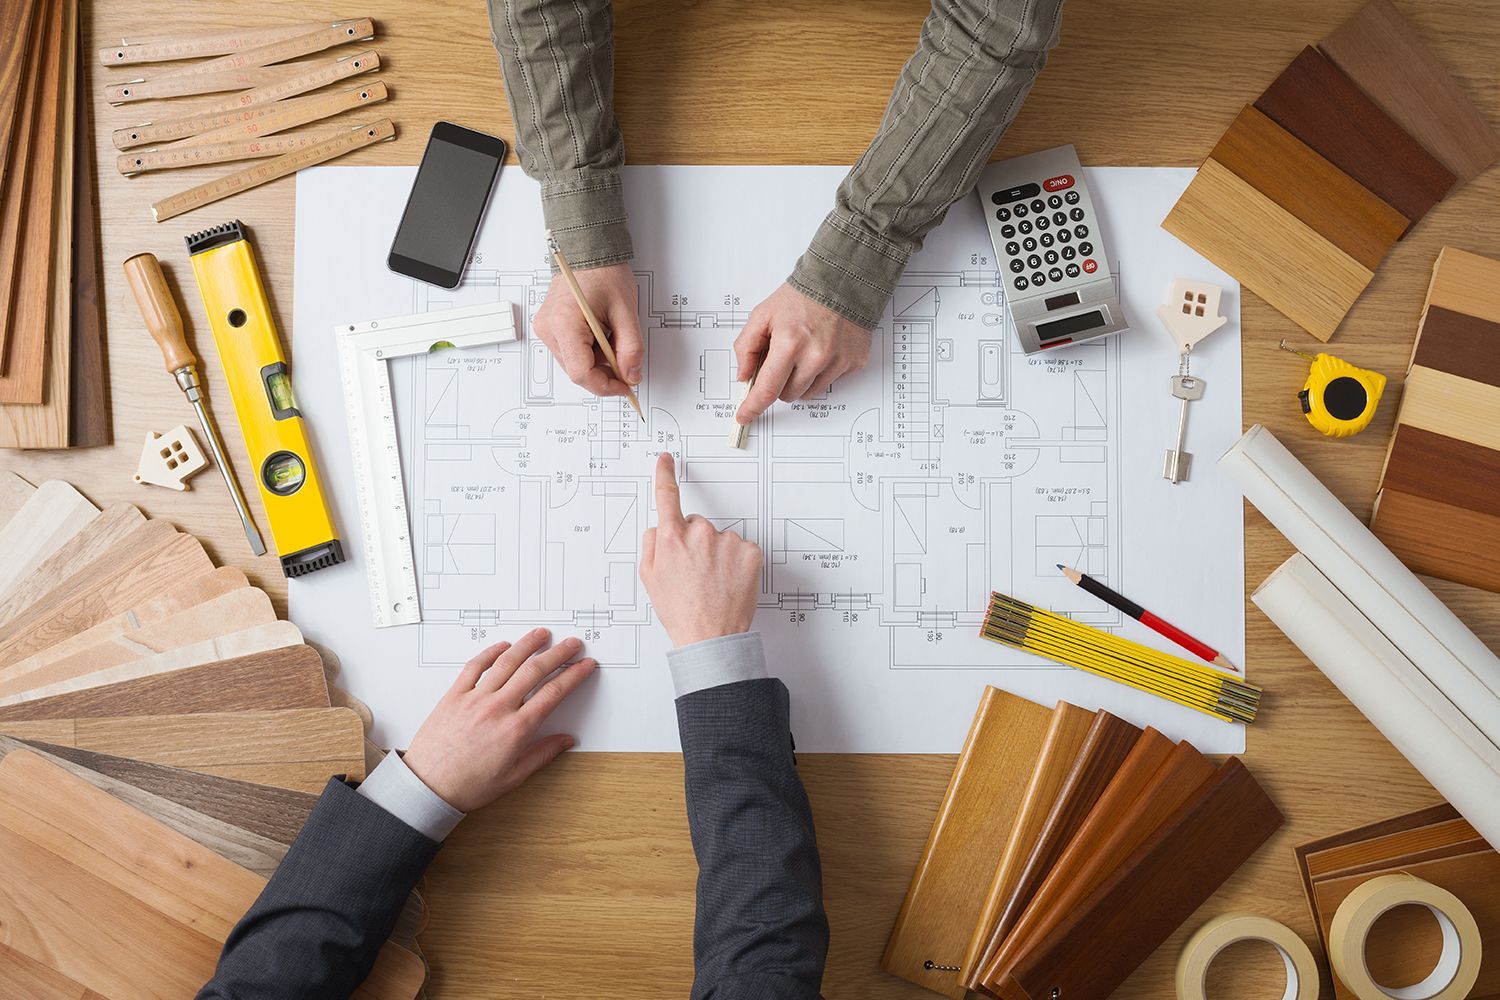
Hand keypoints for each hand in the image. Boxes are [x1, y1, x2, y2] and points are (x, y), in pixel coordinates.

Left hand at [401, 629, 596, 811]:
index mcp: (516, 729)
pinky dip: (491, 652)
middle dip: (558, 654)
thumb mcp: (513, 778)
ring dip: (528, 644)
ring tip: (542, 634)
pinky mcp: (455, 695)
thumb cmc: (467, 786)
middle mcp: (498, 708)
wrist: (428, 786)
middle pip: (535, 671)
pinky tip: (503, 646)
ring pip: (507, 662)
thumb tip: (565, 741)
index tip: (585, 665)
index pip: (553, 693)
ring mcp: (475, 698)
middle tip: (571, 644)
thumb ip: (542, 755)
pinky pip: (475, 666)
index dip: (574, 676)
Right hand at [534, 262, 643, 396]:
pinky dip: (590, 351)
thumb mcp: (626, 312)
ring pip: (574, 363)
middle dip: (604, 373)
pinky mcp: (550, 327)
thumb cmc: (604, 273)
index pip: (581, 372)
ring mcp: (546, 328)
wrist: (589, 254)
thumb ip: (631, 348)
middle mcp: (549, 328)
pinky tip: (601, 335)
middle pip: (576, 371)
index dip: (605, 386)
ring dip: (598, 361)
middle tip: (626, 363)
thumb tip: (631, 375)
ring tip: (612, 337)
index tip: (624, 386)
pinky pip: (571, 351)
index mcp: (564, 323)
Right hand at [639, 453, 760, 646]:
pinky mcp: (750, 551)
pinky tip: (729, 580)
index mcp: (672, 538)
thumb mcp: (650, 578)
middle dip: (695, 542)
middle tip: (694, 572)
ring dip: (717, 554)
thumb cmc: (680, 610)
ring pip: (720, 538)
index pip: (667, 496)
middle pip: (697, 524)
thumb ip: (651, 544)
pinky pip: (741, 548)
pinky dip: (737, 562)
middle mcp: (700, 533)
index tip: (666, 459)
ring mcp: (728, 541)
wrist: (711, 636)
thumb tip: (659, 527)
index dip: (664, 474)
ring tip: (713, 581)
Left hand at [733, 282, 871, 423]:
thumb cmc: (802, 297)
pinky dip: (821, 373)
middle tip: (781, 360)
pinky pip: (829, 383)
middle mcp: (816, 356)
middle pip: (787, 395)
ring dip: (799, 381)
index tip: (744, 416)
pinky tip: (822, 351)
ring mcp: (837, 362)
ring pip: (808, 394)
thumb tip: (743, 375)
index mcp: (789, 343)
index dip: (753, 406)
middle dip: (779, 383)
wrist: (842, 282)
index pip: (767, 388)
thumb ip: (747, 346)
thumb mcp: (763, 314)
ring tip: (803, 353)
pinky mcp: (854, 363)